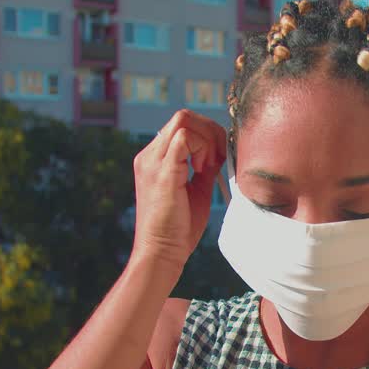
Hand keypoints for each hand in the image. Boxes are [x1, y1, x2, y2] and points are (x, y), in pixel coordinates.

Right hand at [130, 110, 226, 271]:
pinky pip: (184, 137)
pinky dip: (201, 148)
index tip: (216, 159)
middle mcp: (148, 156)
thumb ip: (205, 166)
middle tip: (217, 160)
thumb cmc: (179, 228)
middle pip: (183, 116)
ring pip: (184, 120)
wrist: (162, 252)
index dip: (206, 134)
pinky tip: (203, 169)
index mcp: (154, 159)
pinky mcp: (161, 171)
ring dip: (206, 139)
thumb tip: (220, 149)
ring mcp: (152, 161)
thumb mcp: (196, 189)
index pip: (182, 124)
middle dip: (210, 131)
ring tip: (208, 166)